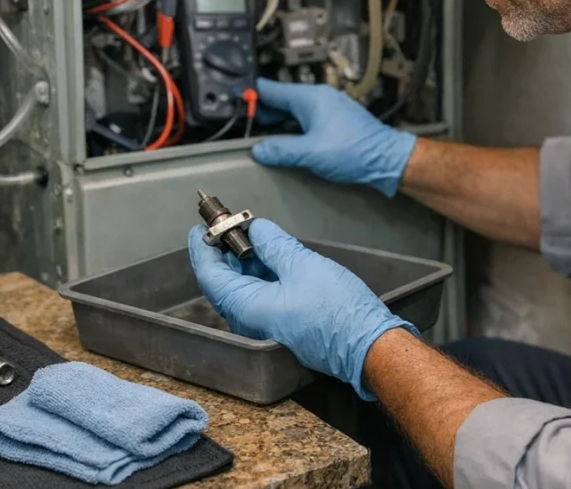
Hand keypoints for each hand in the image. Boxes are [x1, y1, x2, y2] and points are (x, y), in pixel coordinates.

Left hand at [188, 219, 417, 400]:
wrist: (369, 347)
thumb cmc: (339, 312)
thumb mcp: (303, 265)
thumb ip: (273, 244)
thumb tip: (256, 229)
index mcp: (248, 308)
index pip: (211, 275)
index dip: (202, 248)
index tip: (200, 227)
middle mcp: (250, 321)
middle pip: (224, 281)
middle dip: (224, 250)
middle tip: (230, 223)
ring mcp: (265, 325)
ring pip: (243, 287)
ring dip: (244, 259)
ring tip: (252, 232)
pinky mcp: (281, 324)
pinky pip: (259, 295)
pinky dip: (260, 272)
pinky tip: (270, 254)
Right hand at [251, 78, 416, 197]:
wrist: (387, 159)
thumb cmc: (355, 151)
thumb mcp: (310, 152)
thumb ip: (281, 150)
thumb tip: (259, 149)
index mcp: (311, 98)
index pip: (272, 89)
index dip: (251, 94)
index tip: (236, 96)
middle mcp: (319, 98)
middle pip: (282, 99)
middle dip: (263, 110)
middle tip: (245, 120)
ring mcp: (329, 108)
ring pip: (294, 110)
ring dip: (278, 120)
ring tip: (261, 132)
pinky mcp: (335, 121)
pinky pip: (306, 118)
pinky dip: (293, 126)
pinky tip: (287, 139)